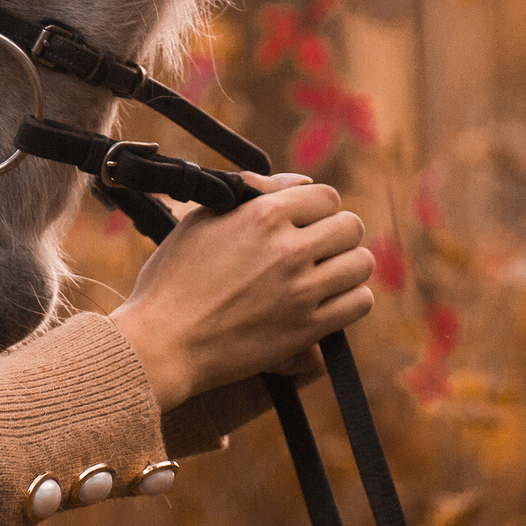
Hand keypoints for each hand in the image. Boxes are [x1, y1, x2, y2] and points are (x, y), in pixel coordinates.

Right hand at [106, 173, 374, 409]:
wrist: (164, 342)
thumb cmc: (173, 278)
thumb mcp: (202, 219)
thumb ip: (254, 196)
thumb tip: (300, 183)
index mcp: (263, 215)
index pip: (326, 196)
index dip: (317, 207)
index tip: (304, 220)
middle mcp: (289, 249)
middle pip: (350, 226)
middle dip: (335, 233)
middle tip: (316, 247)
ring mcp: (302, 291)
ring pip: (361, 264)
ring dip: (347, 265)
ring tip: (326, 273)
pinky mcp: (308, 329)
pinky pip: (359, 303)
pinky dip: (350, 298)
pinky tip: (328, 299)